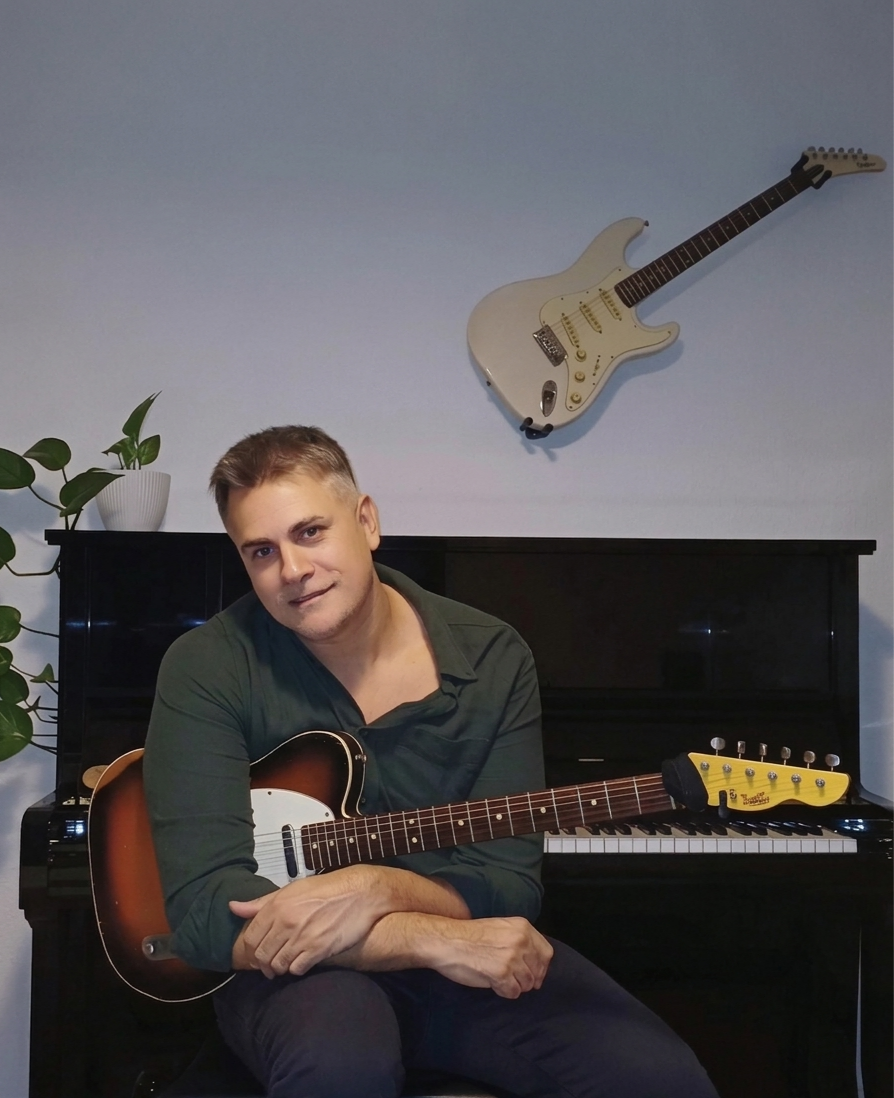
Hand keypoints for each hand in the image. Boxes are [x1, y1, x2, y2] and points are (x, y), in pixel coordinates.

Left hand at [230, 865, 389, 977]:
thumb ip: (261, 902)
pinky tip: (300, 961)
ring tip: (284, 963)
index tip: (257, 951)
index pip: (251, 937)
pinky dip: (295, 969)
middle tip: (269, 962)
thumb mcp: (291, 890)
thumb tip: (233, 907)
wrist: (358, 894)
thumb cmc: (325, 890)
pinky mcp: (318, 950)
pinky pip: (296, 969)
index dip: (251, 949)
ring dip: (278, 968)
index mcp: (277, 906)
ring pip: (277, 965)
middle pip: (262, 954)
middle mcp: (286, 922)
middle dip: (263, 962)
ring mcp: (302, 937)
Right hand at [420, 916, 552, 998]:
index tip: (532, 973)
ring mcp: (512, 957)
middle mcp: (521, 941)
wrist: (447, 941)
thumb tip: (535, 962)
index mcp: (522, 927)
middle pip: (537, 971)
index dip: (540, 967)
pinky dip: (504, 992)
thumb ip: (520, 940)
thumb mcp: (500, 927)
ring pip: (526, 984)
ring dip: (514, 985)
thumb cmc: (469, 936)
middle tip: (511, 979)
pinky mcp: (502, 973)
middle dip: (527, 979)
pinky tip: (492, 983)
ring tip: (498, 978)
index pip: (546, 953)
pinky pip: (513, 993)